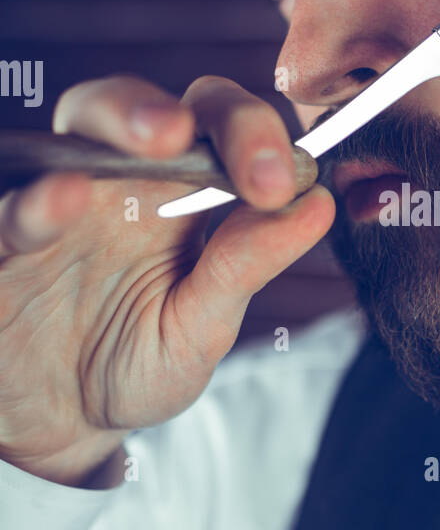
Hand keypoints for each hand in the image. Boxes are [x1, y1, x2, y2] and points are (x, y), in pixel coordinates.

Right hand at [0, 75, 334, 485]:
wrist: (65, 423)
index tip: (278, 181)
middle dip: (161, 109)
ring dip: (107, 125)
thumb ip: (247, 265)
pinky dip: (28, 203)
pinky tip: (57, 205)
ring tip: (148, 144)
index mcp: (175, 191)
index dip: (249, 132)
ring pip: (66, 133)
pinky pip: (3, 211)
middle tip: (186, 136)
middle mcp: (111, 180)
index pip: (213, 124)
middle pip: (130, 105)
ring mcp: (50, 205)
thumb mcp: (202, 327)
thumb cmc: (138, 361)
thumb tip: (319, 205)